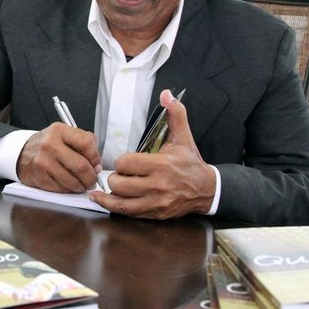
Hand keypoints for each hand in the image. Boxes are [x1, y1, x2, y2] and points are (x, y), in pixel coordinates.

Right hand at [17, 122, 100, 192]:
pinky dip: (68, 190)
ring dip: (81, 186)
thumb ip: (83, 143)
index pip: (86, 143)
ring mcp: (43, 161)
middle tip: (92, 180)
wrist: (21, 153)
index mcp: (59, 130)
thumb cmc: (48, 145)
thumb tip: (96, 164)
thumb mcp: (64, 135)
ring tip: (82, 185)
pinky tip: (68, 186)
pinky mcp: (38, 176)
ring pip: (72, 181)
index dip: (96, 157)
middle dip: (91, 177)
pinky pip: (60, 188)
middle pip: (81, 166)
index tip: (96, 165)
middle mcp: (50, 144)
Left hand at [90, 89, 215, 218]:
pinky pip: (127, 213)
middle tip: (119, 174)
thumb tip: (166, 94)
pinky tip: (102, 200)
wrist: (206, 189)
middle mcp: (157, 185)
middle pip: (119, 183)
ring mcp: (156, 202)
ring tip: (102, 188)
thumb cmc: (190, 163)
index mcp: (161, 164)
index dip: (121, 161)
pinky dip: (112, 206)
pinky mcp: (155, 214)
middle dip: (115, 177)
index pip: (125, 163)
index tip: (126, 161)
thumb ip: (175, 113)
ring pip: (120, 201)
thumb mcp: (183, 136)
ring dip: (110, 194)